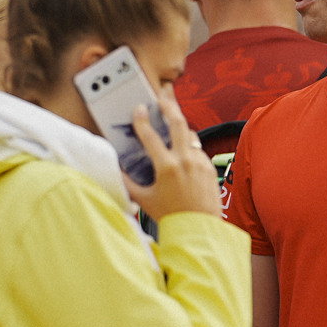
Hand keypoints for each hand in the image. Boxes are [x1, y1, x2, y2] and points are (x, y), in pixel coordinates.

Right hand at [125, 84, 220, 221]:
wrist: (199, 230)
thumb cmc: (170, 216)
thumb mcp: (143, 200)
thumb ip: (127, 183)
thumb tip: (116, 169)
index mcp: (166, 167)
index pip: (150, 136)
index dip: (142, 120)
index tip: (139, 109)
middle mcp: (185, 161)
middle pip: (178, 122)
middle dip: (169, 106)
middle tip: (162, 97)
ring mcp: (200, 163)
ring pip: (190, 136)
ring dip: (180, 130)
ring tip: (173, 126)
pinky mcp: (210, 168)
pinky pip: (198, 150)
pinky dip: (189, 149)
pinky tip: (183, 154)